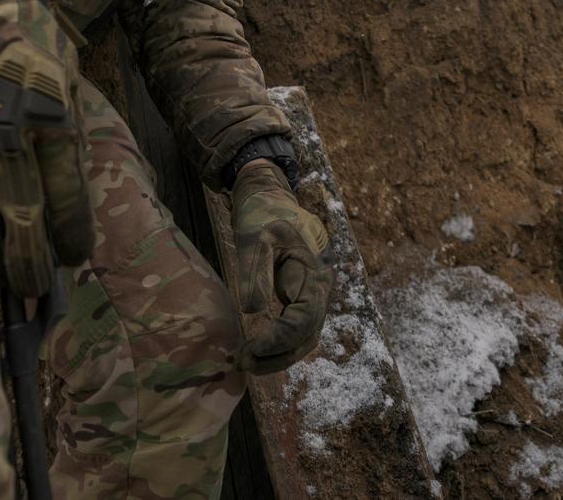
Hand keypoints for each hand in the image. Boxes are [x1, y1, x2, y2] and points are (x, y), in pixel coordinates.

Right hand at [0, 0, 93, 298]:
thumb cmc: (27, 37)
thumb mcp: (66, 75)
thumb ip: (67, 126)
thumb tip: (68, 181)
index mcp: (52, 119)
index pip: (66, 196)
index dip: (71, 235)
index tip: (73, 259)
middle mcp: (11, 134)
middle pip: (21, 216)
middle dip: (29, 263)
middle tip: (34, 296)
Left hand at [229, 158, 330, 374]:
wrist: (269, 199)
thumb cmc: (261, 215)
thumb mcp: (255, 239)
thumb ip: (256, 273)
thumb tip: (253, 311)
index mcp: (312, 272)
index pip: (304, 318)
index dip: (279, 338)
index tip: (251, 348)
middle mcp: (319, 288)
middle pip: (308, 335)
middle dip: (277, 355)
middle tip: (244, 364)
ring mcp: (312, 294)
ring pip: (305, 337)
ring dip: (278, 355)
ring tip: (247, 363)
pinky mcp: (301, 297)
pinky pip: (296, 328)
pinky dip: (279, 344)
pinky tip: (256, 351)